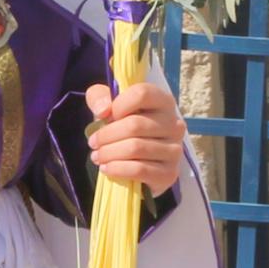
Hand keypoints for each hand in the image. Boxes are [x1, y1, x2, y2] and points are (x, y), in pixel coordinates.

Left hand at [85, 77, 184, 194]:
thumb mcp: (109, 105)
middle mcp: (174, 124)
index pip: (142, 94)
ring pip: (135, 148)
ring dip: (109, 153)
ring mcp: (175, 150)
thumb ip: (99, 97)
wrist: (137, 160)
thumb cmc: (123, 126)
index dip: (118, 105)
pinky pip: (140, 169)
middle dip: (106, 135)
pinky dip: (117, 169)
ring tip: (97, 156)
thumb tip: (103, 110)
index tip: (106, 116)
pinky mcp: (169, 173)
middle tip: (93, 142)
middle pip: (135, 125)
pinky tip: (107, 168)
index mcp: (163, 102)